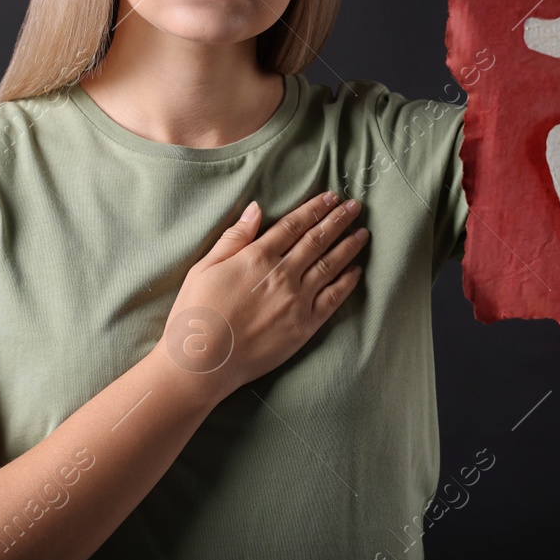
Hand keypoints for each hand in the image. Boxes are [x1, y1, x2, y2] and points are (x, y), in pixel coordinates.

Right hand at [157, 189, 367, 399]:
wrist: (203, 361)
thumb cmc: (196, 313)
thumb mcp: (205, 267)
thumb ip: (234, 237)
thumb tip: (256, 209)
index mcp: (258, 257)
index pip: (294, 225)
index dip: (315, 208)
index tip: (331, 197)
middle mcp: (282, 274)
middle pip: (317, 240)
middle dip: (338, 220)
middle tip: (355, 207)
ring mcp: (297, 300)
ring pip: (330, 265)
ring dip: (348, 246)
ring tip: (362, 233)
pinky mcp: (304, 326)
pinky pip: (333, 298)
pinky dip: (347, 282)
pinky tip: (356, 271)